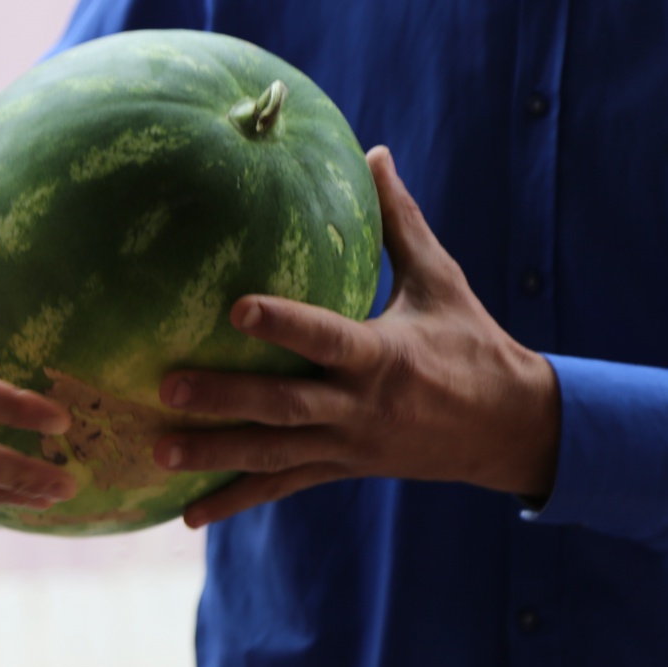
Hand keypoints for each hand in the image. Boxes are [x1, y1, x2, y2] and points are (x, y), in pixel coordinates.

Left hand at [156, 146, 560, 527]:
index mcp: (385, 356)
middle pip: (283, 406)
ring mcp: (348, 445)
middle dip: (225, 399)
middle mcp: (361, 407)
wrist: (509, 428)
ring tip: (158, 451)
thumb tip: (373, 152)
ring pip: (273, 454)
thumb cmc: (472, 343)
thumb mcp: (441, 280)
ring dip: (215, 456)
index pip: (326, 338)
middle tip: (168, 387)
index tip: (235, 309)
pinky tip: (188, 515)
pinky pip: (282, 486)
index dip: (284, 325)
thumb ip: (399, 222)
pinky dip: (235, 501)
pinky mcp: (340, 469)